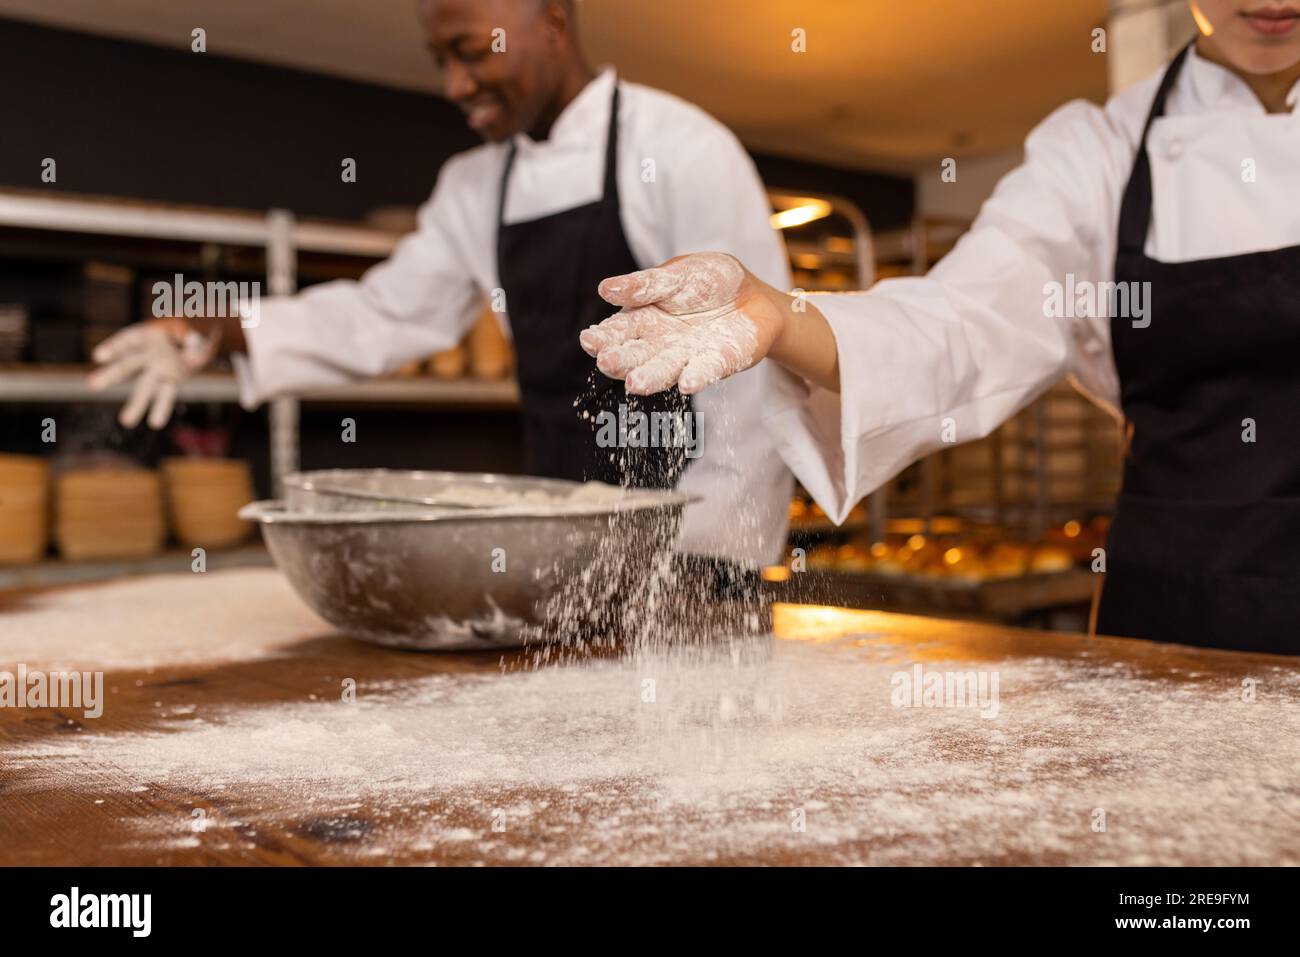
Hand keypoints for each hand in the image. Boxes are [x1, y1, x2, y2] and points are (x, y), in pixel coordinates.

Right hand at [87, 318, 218, 428]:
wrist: (201, 335)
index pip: (129, 339)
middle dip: (111, 375)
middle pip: (128, 365)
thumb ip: (192, 334)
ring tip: (126, 422)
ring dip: (137, 404)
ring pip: (145, 387)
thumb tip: (192, 340)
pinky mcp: (171, 380)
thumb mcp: (194, 325)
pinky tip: (155, 422)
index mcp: (150, 334)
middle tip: (92, 386)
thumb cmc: (192, 325)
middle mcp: (150, 353)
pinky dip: (161, 406)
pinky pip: (166, 394)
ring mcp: (159, 369)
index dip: (115, 347)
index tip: (99, 357)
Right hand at [580, 252, 786, 394]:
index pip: (618, 331)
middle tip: (607, 362)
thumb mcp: (677, 274)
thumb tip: (605, 289)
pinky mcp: (717, 364)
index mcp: (644, 319)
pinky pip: (705, 371)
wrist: (753, 296)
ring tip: (635, 384)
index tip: (589, 341)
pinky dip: (697, 377)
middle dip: (621, 360)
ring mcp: (687, 357)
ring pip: (664, 370)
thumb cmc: (709, 282)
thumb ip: (646, 285)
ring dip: (650, 377)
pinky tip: (688, 384)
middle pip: (636, 355)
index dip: (602, 337)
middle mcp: (660, 344)